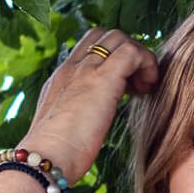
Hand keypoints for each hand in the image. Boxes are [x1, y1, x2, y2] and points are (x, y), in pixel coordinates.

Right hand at [17, 28, 158, 183]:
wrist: (46, 157)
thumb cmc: (55, 155)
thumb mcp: (63, 126)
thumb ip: (76, 114)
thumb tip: (89, 121)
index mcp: (62, 77)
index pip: (89, 47)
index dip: (112, 58)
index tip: (126, 87)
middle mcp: (73, 67)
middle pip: (104, 34)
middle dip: (128, 52)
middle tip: (137, 85)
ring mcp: (86, 70)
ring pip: (119, 37)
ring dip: (140, 58)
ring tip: (144, 88)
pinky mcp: (103, 79)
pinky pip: (132, 53)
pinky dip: (147, 64)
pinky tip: (147, 90)